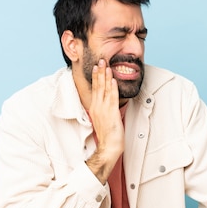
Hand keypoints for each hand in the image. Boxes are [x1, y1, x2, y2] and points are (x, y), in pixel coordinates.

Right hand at [85, 59, 123, 183]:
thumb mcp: (102, 120)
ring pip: (104, 89)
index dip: (96, 77)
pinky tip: (112, 79)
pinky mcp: (111, 112)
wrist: (108, 147)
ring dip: (105, 76)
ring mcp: (104, 109)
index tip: (97, 67)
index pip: (95, 89)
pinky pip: (112, 97)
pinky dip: (112, 87)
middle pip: (98, 86)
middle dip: (99, 72)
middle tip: (101, 60)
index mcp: (94, 108)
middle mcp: (97, 106)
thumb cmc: (107, 136)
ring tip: (106, 65)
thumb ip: (103, 110)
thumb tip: (105, 105)